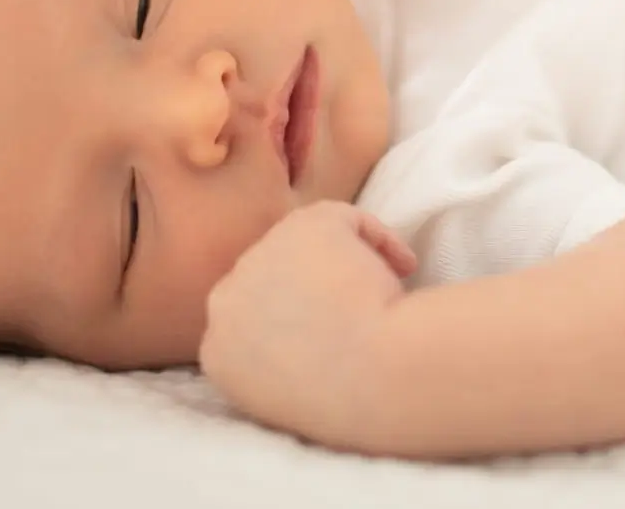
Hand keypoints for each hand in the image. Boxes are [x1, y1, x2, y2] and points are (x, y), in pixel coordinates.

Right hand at [198, 203, 417, 447]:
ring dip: (340, 266)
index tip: (328, 337)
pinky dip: (378, 239)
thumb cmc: (344, 401)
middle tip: (355, 311)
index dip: (290, 324)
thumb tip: (299, 335)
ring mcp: (261, 255)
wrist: (369, 376)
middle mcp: (227, 298)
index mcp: (218, 352)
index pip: (246, 324)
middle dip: (307, 290)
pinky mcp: (303, 225)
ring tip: (380, 296)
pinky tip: (406, 266)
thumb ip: (275, 364)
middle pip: (267, 280)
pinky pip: (344, 221)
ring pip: (304, 249)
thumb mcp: (284, 399)